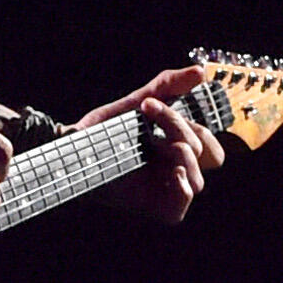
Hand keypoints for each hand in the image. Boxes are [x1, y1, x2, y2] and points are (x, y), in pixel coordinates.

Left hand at [77, 65, 227, 222]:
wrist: (75, 148)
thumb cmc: (104, 130)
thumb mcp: (137, 102)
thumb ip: (168, 85)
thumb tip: (199, 72)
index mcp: (178, 145)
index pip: (207, 139)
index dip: (190, 121)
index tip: (149, 105)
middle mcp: (175, 167)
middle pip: (208, 155)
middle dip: (184, 132)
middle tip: (154, 124)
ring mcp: (165, 188)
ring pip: (198, 181)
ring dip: (185, 157)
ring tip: (160, 145)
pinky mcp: (150, 206)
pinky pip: (178, 210)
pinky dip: (182, 191)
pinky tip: (173, 174)